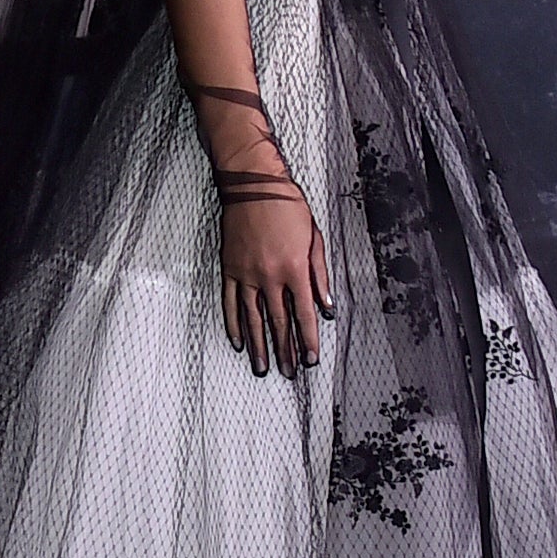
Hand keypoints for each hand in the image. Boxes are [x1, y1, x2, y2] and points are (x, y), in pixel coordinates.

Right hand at [220, 195, 332, 377]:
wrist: (253, 185)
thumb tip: (326, 306)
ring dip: (259, 346)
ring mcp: (247, 274)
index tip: (310, 359)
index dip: (308, 340)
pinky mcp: (230, 269)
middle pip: (278, 322)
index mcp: (294, 269)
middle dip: (285, 350)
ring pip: (253, 318)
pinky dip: (234, 324)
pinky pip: (231, 303)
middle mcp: (270, 276)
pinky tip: (238, 341)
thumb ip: (320, 275)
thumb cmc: (288, 206)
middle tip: (288, 372)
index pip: (304, 314)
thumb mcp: (314, 238)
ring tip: (263, 367)